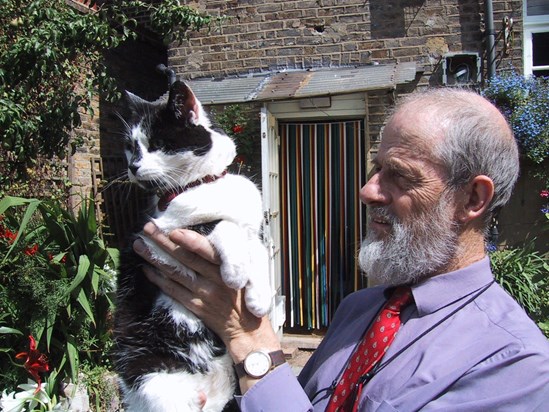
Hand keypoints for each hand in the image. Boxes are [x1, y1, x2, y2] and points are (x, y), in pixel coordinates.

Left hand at [133, 223, 280, 367]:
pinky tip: (147, 269)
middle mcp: (215, 280)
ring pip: (174, 273)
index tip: (173, 230)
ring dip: (155, 258)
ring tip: (140, 245)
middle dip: (164, 242)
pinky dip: (159, 279)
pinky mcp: (195, 306)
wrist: (248, 330)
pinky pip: (173, 291)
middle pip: (185, 258)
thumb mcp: (246, 273)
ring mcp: (203, 294)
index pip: (207, 252)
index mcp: (228, 269)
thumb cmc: (246, 296)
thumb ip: (227, 258)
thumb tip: (202, 238)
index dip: (190, 241)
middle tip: (148, 228)